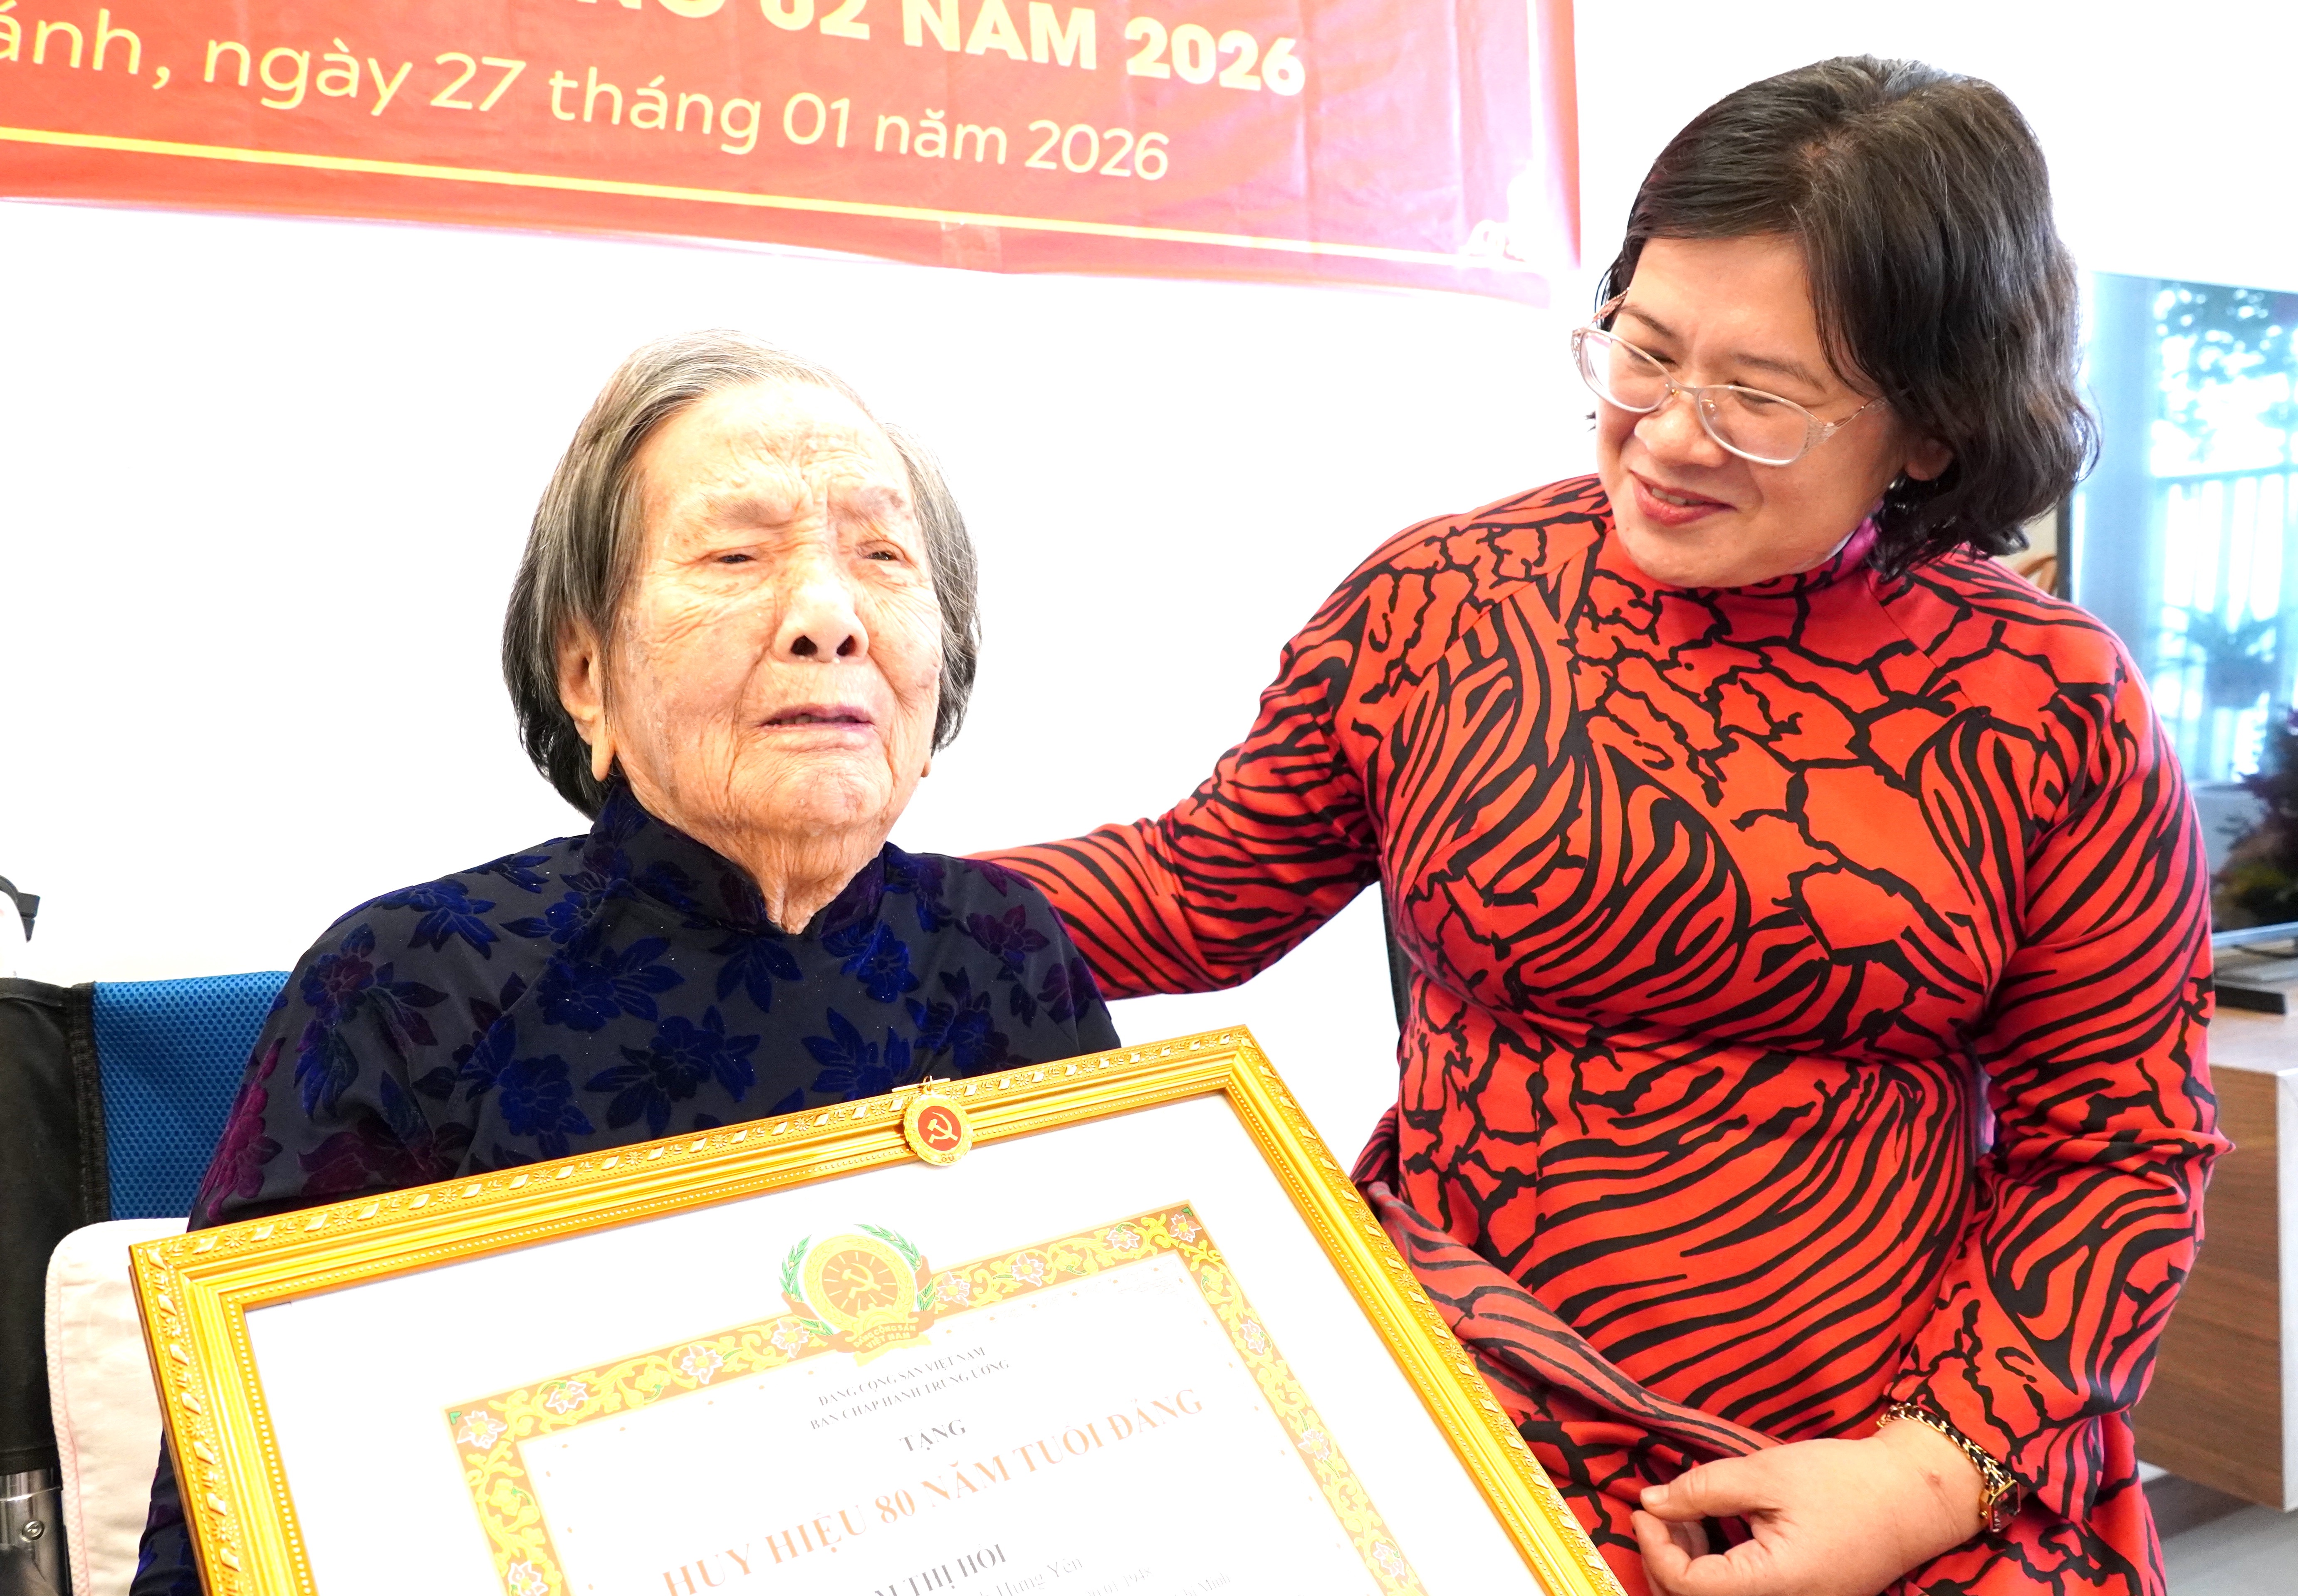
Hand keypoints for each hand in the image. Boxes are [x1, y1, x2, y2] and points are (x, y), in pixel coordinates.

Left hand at [1631, 1419, 1983, 1595]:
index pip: (1688, 1587)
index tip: (1644, 1507)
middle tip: (1659, 1510)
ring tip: (1685, 1512)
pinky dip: (1716, 1565)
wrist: (1912, 1498)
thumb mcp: (1766, 1473)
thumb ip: (1703, 1490)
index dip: (1655, 1548)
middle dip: (1665, 1560)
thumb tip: (1651, 1504)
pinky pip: (1743, 1593)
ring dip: (1687, 1564)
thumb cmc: (1845, 1481)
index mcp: (1775, 1584)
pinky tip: (1710, 1527)